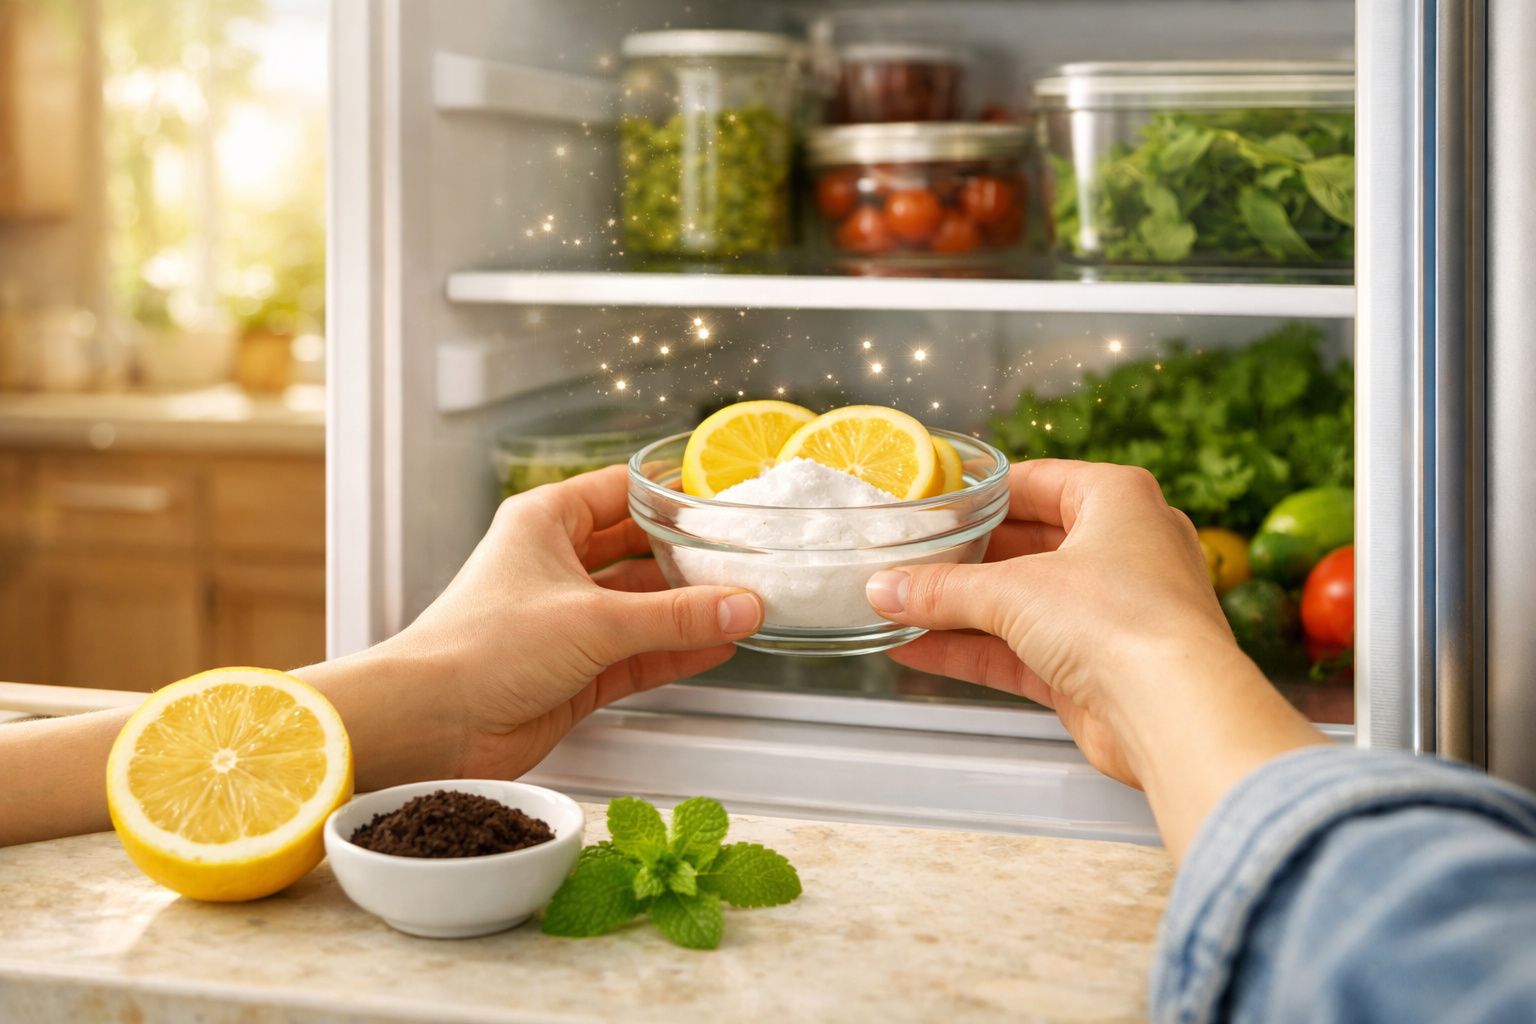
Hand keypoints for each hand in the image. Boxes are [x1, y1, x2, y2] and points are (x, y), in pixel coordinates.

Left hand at [369, 465, 762, 780]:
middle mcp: (555, 567)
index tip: (722, 499)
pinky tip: (716, 647)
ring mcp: (565, 621)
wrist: (429, 725)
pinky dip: (675, 652)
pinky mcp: (573, 671)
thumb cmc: (479, 648)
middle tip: (745, 559)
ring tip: (744, 606)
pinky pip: (637, 655)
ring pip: (641, 608)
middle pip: (638, 552)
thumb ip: (675, 617)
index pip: (621, 491)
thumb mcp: (594, 620)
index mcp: (546, 523)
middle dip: (689, 560)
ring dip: (688, 611)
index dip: (671, 495)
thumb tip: (739, 606)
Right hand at [865, 460, 1324, 856]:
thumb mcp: (1014, 591)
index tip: (930, 501)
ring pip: (1020, 603)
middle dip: (961, 559)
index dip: (979, 492)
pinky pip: (1022, 651)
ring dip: (958, 609)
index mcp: (1118, 500)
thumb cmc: (1123, 620)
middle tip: (903, 559)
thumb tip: (884, 589)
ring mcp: (1110, 613)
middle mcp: (1121, 550)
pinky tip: (917, 650)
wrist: (1176, 713)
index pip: (1036, 482)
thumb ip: (942, 589)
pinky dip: (972, 651)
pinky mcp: (1095, 669)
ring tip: (895, 606)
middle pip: (1023, 545)